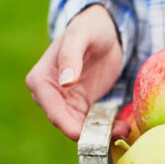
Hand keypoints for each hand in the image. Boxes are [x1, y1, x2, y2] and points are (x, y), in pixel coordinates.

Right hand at [26, 4, 129, 140]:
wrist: (104, 30)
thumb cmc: (89, 27)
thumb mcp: (81, 36)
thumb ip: (71, 55)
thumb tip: (65, 82)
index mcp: (41, 79)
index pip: (52, 109)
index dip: (67, 125)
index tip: (84, 135)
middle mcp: (49, 95)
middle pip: (66, 123)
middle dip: (89, 133)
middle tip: (114, 134)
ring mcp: (66, 102)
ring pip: (80, 127)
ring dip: (101, 133)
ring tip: (124, 130)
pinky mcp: (83, 106)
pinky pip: (92, 123)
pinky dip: (106, 127)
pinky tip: (123, 127)